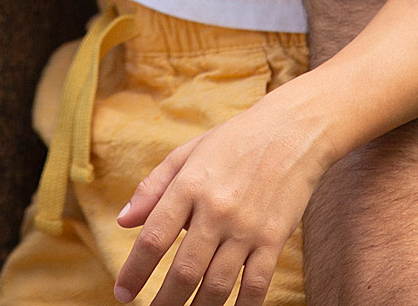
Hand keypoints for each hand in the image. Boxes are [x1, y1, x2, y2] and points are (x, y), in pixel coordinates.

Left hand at [114, 90, 325, 305]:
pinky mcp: (274, 238)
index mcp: (189, 186)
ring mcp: (247, 227)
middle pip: (184, 270)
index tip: (123, 292)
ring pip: (217, 284)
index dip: (134, 271)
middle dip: (164, 302)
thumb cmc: (235, 140)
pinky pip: (256, 284)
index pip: (153, 238)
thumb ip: (152, 188)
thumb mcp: (188, 153)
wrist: (294, 129)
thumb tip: (123, 221)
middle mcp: (217, 210)